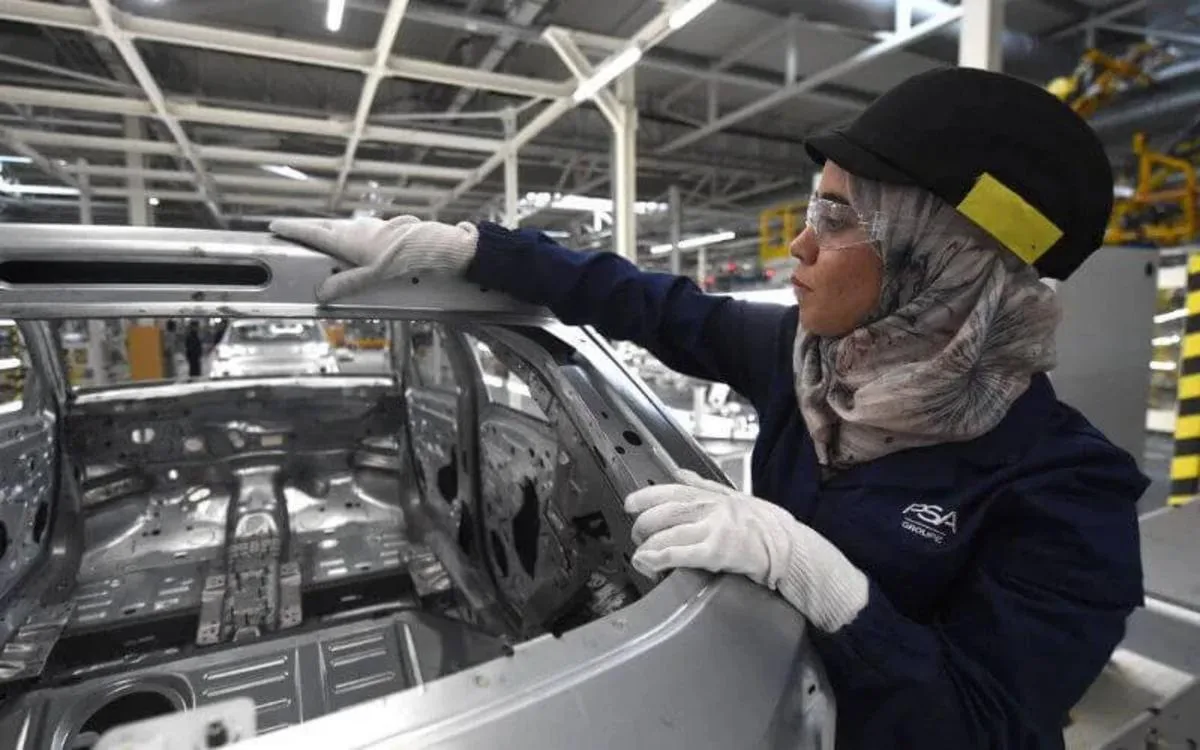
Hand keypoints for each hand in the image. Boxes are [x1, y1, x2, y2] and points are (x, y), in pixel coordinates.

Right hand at [269, 215, 478, 301]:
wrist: (433, 248)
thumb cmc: (404, 261)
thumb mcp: (372, 277)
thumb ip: (345, 285)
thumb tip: (321, 293)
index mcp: (347, 239)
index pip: (312, 233)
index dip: (292, 230)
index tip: (275, 226)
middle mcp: (356, 228)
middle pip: (325, 227)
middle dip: (308, 229)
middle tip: (293, 232)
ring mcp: (371, 226)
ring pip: (343, 227)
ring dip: (329, 231)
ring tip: (321, 239)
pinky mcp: (383, 228)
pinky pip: (359, 230)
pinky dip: (348, 235)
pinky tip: (356, 243)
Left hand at [624, 469, 868, 631]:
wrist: (792, 548)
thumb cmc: (767, 526)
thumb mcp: (735, 497)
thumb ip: (703, 485)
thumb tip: (678, 473)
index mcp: (714, 495)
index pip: (672, 490)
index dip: (647, 496)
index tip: (630, 503)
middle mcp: (711, 508)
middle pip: (665, 511)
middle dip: (643, 524)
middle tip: (636, 536)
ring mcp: (713, 529)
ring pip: (668, 531)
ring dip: (647, 544)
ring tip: (639, 555)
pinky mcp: (716, 552)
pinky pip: (679, 552)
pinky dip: (658, 557)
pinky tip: (648, 563)